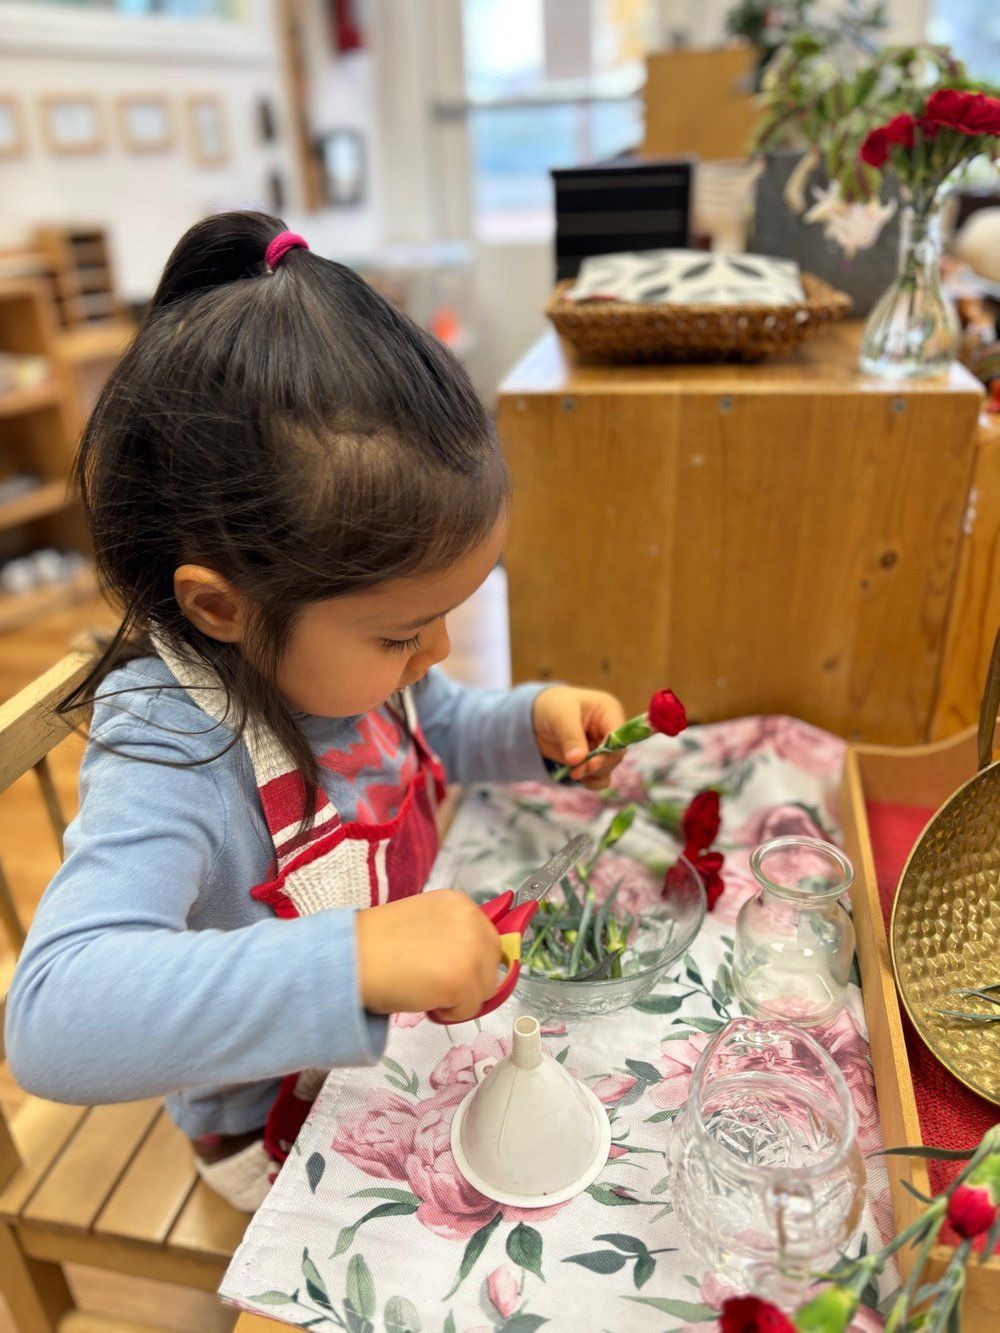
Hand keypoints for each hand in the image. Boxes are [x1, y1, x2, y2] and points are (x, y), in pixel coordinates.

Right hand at [355, 890, 501, 1022]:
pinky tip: (423, 1000)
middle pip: (492, 963)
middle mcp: (471, 920)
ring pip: (485, 989)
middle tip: (435, 984)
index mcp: (459, 903)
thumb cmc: (376, 944)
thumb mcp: (424, 925)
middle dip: (469, 980)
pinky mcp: (465, 980)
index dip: (468, 961)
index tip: (445, 970)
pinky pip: (470, 1009)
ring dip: (459, 998)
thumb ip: (451, 934)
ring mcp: (471, 950)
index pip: (486, 939)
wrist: (351, 958)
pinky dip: (449, 1013)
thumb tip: (469, 960)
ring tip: (425, 990)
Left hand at [532, 685, 626, 789]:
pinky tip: (576, 777)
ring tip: (573, 773)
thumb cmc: (552, 707)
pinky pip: (600, 777)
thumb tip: (577, 760)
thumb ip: (571, 737)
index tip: (590, 764)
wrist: (537, 718)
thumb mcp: (560, 716)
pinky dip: (590, 781)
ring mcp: (603, 747)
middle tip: (575, 772)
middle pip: (615, 755)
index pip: (618, 735)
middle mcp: (610, 730)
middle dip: (597, 766)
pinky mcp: (594, 761)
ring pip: (609, 769)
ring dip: (593, 775)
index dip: (608, 752)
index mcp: (609, 711)